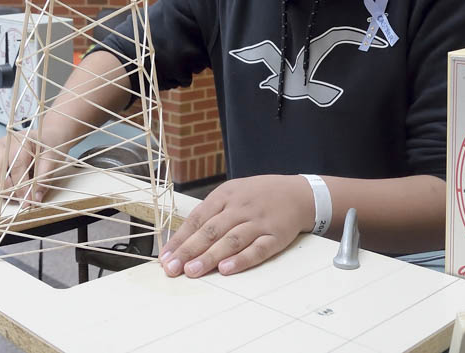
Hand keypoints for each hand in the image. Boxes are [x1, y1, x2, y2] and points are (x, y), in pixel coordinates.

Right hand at [0, 129, 55, 203]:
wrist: (47, 136)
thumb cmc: (50, 145)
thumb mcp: (53, 159)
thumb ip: (43, 178)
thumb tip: (35, 198)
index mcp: (19, 140)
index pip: (15, 166)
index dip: (20, 187)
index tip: (28, 201)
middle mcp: (3, 145)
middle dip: (7, 190)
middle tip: (22, 201)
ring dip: (0, 190)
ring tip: (18, 196)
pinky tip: (11, 191)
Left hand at [158, 175, 313, 278]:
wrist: (299, 193)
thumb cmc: (259, 195)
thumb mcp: (233, 193)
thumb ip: (211, 212)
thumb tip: (183, 238)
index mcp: (226, 194)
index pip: (197, 218)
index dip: (180, 239)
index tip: (165, 257)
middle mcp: (241, 207)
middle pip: (211, 230)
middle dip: (189, 250)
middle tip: (172, 269)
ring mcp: (259, 222)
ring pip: (231, 240)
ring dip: (210, 257)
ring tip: (192, 271)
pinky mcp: (276, 236)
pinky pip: (257, 249)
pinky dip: (241, 260)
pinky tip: (226, 269)